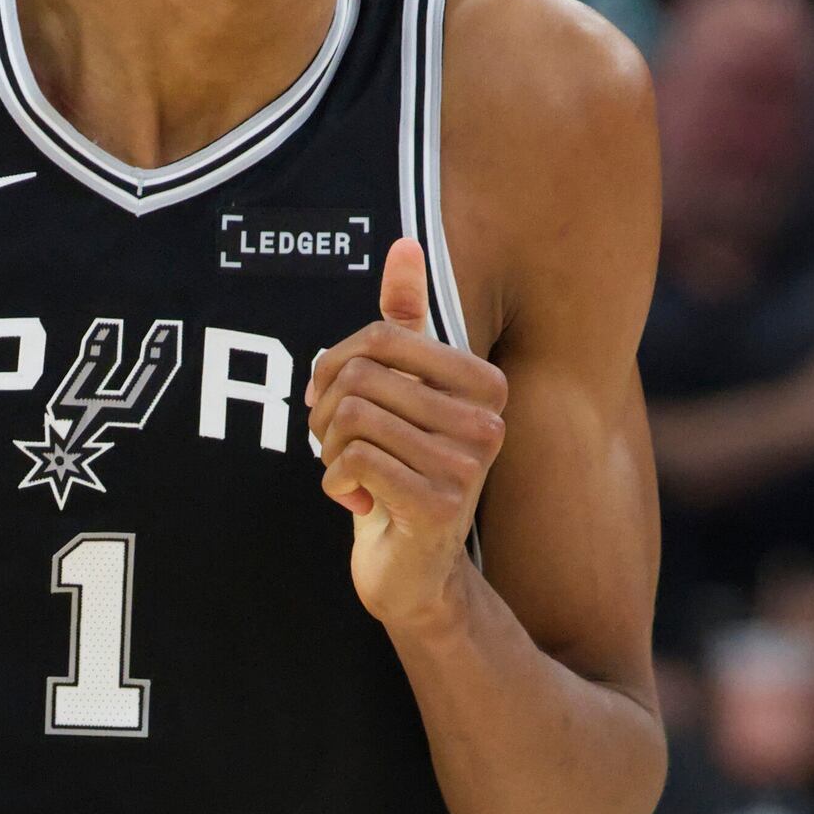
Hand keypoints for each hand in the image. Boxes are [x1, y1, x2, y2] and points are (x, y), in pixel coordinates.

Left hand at [307, 239, 510, 634]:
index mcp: (485, 386)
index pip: (385, 335)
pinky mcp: (437, 507)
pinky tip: (355, 502)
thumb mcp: (403, 392)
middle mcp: (487, 424)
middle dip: (326, 412)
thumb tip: (405, 244)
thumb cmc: (404, 471)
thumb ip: (406, 321)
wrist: (413, 568)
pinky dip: (334, 482)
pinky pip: (354, 461)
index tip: (330, 397)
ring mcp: (467, 468)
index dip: (337, 362)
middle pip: (361, 375)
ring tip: (348, 474)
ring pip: (353, 417)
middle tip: (333, 445)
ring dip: (328, 451)